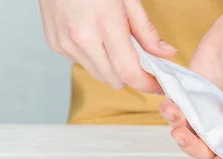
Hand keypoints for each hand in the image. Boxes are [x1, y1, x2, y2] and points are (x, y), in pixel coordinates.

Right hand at [39, 0, 176, 92]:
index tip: (158, 86)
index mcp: (106, 26)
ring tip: (115, 46)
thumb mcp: (128, 0)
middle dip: (131, 77)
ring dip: (112, 69)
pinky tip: (94, 39)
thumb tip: (166, 54)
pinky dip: (94, 59)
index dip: (147, 85)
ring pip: (98, 75)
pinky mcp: (55, 43)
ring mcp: (66, 42)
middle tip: (140, 64)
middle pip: (115, 80)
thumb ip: (147, 32)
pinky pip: (81, 63)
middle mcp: (83, 39)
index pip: (129, 73)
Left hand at [160, 9, 222, 158]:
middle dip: (191, 146)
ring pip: (190, 130)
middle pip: (207, 146)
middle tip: (182, 133)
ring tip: (172, 112)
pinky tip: (169, 102)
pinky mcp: (195, 90)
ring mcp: (210, 105)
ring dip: (178, 128)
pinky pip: (181, 107)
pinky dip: (171, 110)